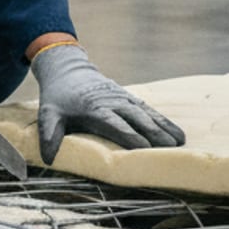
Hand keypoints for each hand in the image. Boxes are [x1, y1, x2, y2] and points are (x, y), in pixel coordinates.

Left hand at [32, 44, 184, 164]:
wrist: (68, 70)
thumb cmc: (59, 97)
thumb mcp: (49, 113)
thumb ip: (49, 134)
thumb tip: (48, 158)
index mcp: (94, 108)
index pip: (114, 123)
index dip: (128, 134)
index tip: (143, 146)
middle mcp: (113, 102)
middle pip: (136, 118)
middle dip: (153, 132)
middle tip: (170, 148)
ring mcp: (124, 99)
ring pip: (147, 113)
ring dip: (164, 127)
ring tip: (180, 142)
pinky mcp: (131, 99)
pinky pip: (150, 110)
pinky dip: (164, 121)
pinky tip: (178, 133)